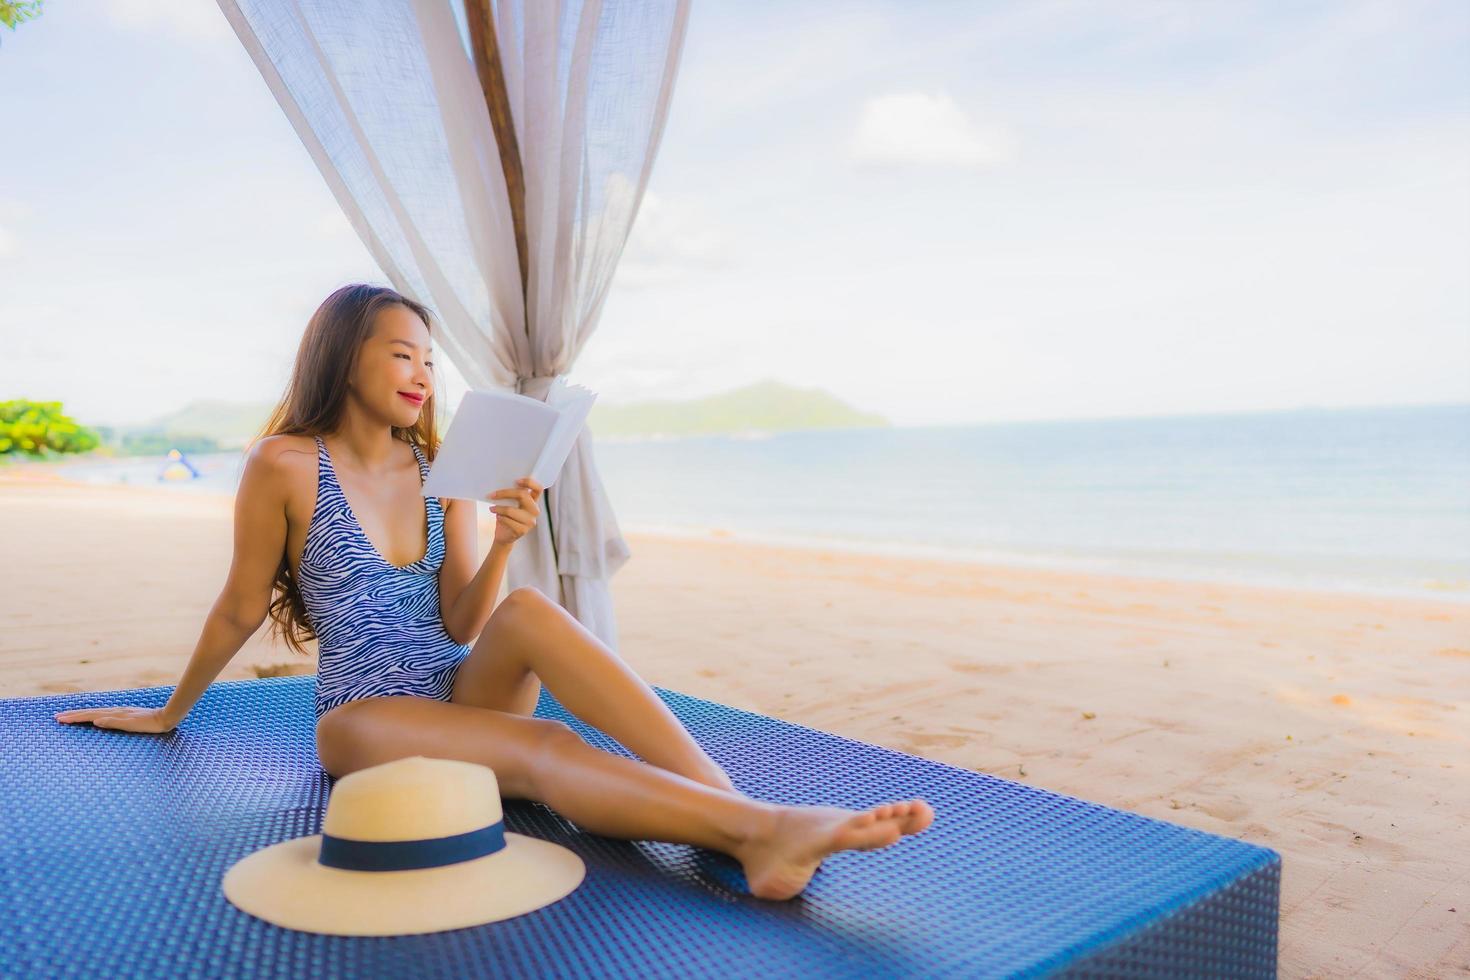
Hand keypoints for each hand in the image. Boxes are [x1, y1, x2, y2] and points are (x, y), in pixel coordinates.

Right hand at [54, 705, 177, 732]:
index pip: (89, 716)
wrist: (165, 718)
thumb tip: (95, 721)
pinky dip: (92, 715)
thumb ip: (113, 722)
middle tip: (57, 717)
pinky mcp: (123, 714)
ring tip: (69, 715)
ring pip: (95, 712)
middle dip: (73, 715)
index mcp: (113, 714)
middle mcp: (114, 711)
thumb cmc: (149, 724)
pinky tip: (92, 716)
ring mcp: (118, 712)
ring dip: (81, 714)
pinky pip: (102, 714)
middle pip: (89, 712)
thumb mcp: (131, 725)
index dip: (74, 718)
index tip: (59, 719)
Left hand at [487, 477, 542, 547]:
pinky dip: (500, 518)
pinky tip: (498, 517)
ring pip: (511, 509)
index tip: (516, 481)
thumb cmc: (506, 516)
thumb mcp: (510, 503)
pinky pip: (508, 520)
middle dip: (505, 493)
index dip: (530, 483)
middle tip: (492, 495)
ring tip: (492, 508)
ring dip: (498, 508)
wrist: (503, 535)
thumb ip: (511, 495)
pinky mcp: (523, 530)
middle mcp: (534, 510)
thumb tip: (500, 486)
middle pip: (523, 495)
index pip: (538, 489)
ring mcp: (530, 521)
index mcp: (533, 501)